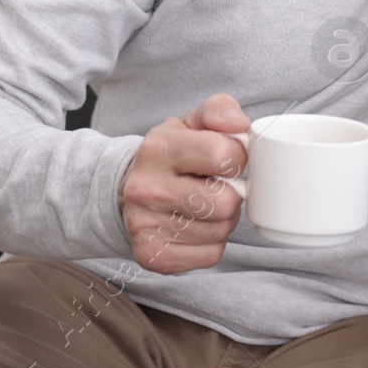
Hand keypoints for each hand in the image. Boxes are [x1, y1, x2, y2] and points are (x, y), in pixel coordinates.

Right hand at [118, 92, 249, 273]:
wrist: (127, 191)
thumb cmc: (171, 155)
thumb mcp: (191, 122)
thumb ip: (219, 111)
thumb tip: (240, 125)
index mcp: (158, 148)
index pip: (223, 154)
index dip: (237, 157)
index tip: (227, 159)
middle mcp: (146, 188)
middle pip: (225, 201)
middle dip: (231, 194)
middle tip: (218, 187)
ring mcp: (146, 226)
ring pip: (221, 230)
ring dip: (222, 219)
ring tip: (204, 205)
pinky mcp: (153, 256)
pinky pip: (211, 254)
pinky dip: (211, 243)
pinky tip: (195, 226)